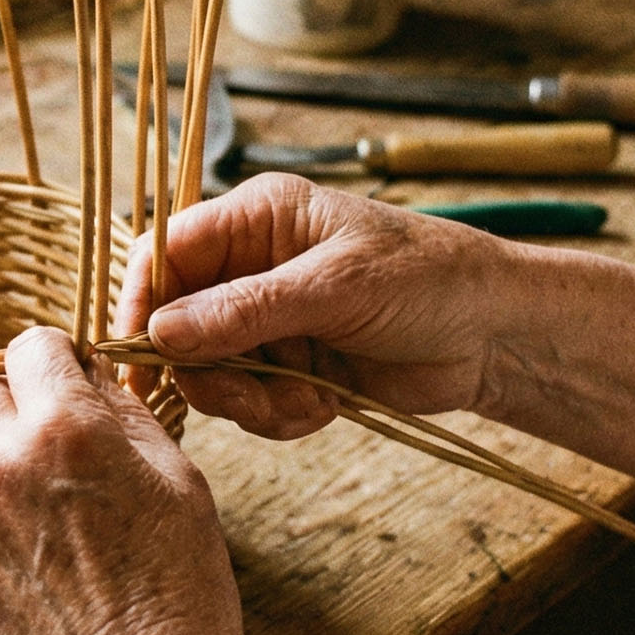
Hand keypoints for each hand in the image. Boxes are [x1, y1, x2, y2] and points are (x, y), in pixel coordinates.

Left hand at [0, 327, 252, 634]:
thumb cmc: (181, 588)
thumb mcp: (180, 479)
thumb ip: (126, 414)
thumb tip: (88, 375)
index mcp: (69, 429)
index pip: (32, 348)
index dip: (54, 362)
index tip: (68, 384)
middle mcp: (4, 463)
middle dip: (18, 405)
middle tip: (50, 444)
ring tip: (6, 475)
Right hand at [118, 173, 515, 438]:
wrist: (495, 335)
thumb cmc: (428, 280)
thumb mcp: (336, 287)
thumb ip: (246, 310)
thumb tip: (161, 332)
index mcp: (256, 219)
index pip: (162, 253)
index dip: (140, 302)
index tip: (139, 355)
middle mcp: (251, 267)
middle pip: (176, 324)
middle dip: (206, 370)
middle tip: (246, 395)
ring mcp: (269, 321)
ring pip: (210, 373)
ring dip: (250, 400)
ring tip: (305, 400)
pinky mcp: (289, 368)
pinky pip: (250, 403)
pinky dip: (281, 415)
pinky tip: (326, 406)